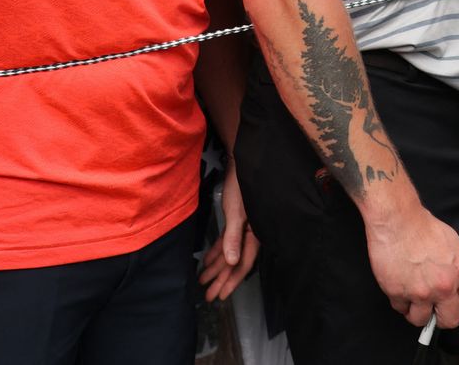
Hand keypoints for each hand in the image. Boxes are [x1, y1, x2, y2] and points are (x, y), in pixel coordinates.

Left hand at [199, 162, 259, 301]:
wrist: (242, 164)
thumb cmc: (240, 187)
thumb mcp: (236, 212)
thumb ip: (234, 237)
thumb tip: (232, 262)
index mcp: (254, 234)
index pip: (243, 264)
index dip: (231, 281)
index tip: (220, 296)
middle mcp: (250, 234)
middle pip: (235, 262)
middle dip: (221, 279)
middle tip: (209, 296)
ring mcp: (243, 228)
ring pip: (229, 253)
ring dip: (217, 267)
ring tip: (203, 281)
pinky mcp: (236, 221)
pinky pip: (226, 242)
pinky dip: (217, 252)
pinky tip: (207, 261)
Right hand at [364, 200, 458, 329]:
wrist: (397, 220)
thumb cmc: (424, 228)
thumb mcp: (454, 243)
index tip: (451, 302)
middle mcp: (444, 287)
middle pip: (449, 321)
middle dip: (441, 317)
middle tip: (433, 308)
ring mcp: (421, 292)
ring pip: (421, 320)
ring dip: (417, 311)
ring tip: (413, 297)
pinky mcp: (398, 293)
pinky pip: (400, 309)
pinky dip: (400, 301)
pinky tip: (400, 286)